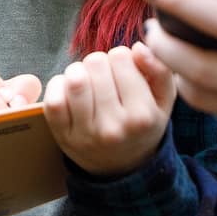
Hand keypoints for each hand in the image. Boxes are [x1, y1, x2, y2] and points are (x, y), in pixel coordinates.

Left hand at [42, 42, 176, 176]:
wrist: (122, 168)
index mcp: (141, 116)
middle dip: (99, 63)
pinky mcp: (63, 137)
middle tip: (104, 77)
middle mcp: (114, 127)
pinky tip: (69, 90)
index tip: (124, 72)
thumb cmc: (143, 124)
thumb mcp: (163, 100)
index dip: (121, 57)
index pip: (121, 57)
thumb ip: (160, 70)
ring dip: (78, 71)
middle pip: (95, 63)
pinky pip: (53, 100)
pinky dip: (58, 86)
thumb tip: (137, 47)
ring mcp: (86, 134)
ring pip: (74, 79)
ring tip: (86, 81)